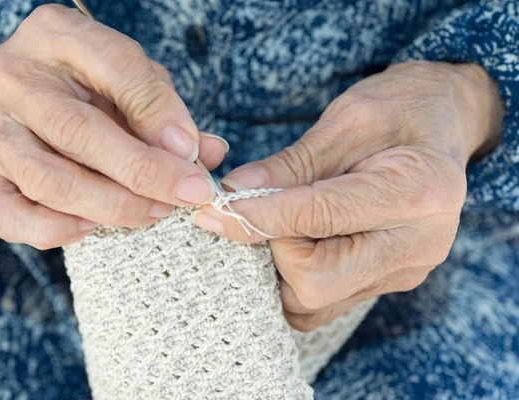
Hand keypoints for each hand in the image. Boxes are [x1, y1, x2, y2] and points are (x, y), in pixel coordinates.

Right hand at [0, 5, 227, 248]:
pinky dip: (54, 231)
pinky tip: (93, 226)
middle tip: (186, 192)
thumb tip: (202, 154)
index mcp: (55, 35)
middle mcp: (11, 79)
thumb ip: (164, 108)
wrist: (39, 85)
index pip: (113, 66)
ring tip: (154, 211)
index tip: (191, 151)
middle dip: (141, 171)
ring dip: (110, 205)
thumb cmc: (94, 81)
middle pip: (75, 132)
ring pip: (46, 180)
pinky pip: (6, 216)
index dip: (157, 113)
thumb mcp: (134, 75)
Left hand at [194, 61, 503, 330]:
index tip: (217, 206)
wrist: (443, 124)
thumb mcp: (347, 120)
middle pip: (316, 284)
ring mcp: (403, 271)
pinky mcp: (387, 280)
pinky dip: (294, 278)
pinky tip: (290, 240)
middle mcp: (416, 245)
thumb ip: (293, 164)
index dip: (259, 214)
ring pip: (314, 302)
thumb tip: (235, 193)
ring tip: (273, 223)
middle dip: (271, 249)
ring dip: (277, 268)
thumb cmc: (401, 109)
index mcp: (418, 192)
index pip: (319, 218)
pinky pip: (325, 301)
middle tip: (255, 212)